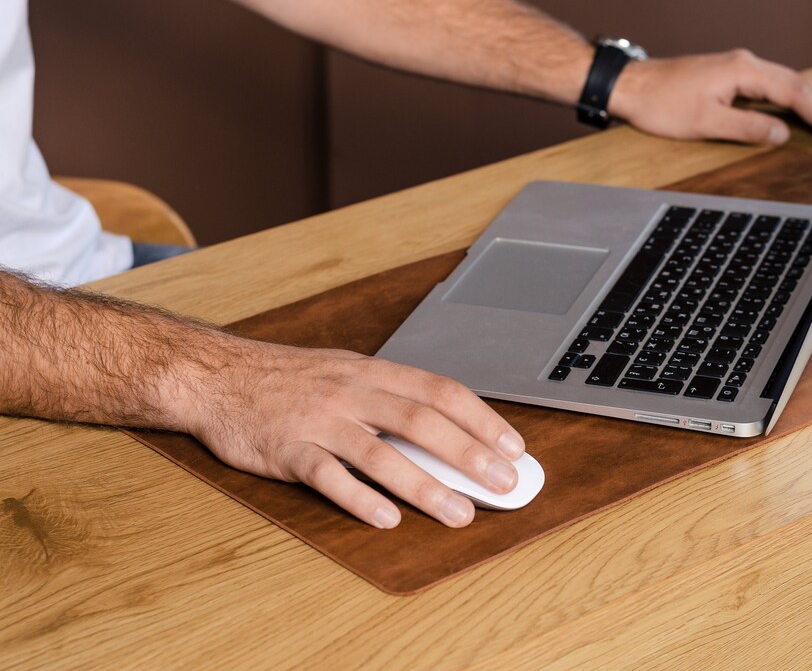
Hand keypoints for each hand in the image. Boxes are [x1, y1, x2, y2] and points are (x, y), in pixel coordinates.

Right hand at [178, 340, 524, 529]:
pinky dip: (359, 498)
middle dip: (468, 454)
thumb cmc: (291, 378)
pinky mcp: (287, 450)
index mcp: (372, 371)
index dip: (482, 419)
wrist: (218, 375)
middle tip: (503, 483)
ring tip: (458, 512)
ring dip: (425, 486)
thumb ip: (392, 399)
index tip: (513, 446)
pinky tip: (387, 518)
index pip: (440, 391)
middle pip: (421, 422)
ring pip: (380, 454)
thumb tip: (449, 434)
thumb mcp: (347, 372)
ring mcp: (319, 421)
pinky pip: (327, 476)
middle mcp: (351, 393)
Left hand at [609, 49, 811, 145]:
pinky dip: (798, 102)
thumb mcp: (704, 123)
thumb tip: (783, 134)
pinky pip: (776, 88)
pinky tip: (810, 114)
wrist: (632, 86)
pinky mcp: (734, 77)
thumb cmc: (661, 105)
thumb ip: (746, 129)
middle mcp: (748, 64)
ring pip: (792, 85)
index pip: (795, 94)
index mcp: (744, 71)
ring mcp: (741, 69)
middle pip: (801, 86)